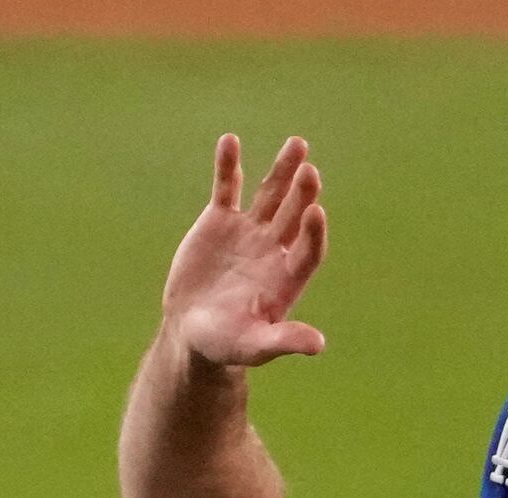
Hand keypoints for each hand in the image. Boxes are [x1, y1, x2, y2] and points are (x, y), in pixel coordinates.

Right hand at [159, 134, 328, 375]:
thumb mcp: (252, 346)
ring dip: (282, 170)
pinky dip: (228, 166)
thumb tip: (318, 346)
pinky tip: (230, 141)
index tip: (315, 213)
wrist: (190, 331)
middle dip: (302, 194)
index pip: (308, 250)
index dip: (312, 233)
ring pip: (270, 194)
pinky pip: (227, 188)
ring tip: (297, 144)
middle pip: (294, 215)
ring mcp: (249, 230)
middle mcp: (274, 248)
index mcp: (287, 277)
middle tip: (310, 172)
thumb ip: (283, 341)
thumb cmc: (224, 345)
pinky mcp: (221, 220)